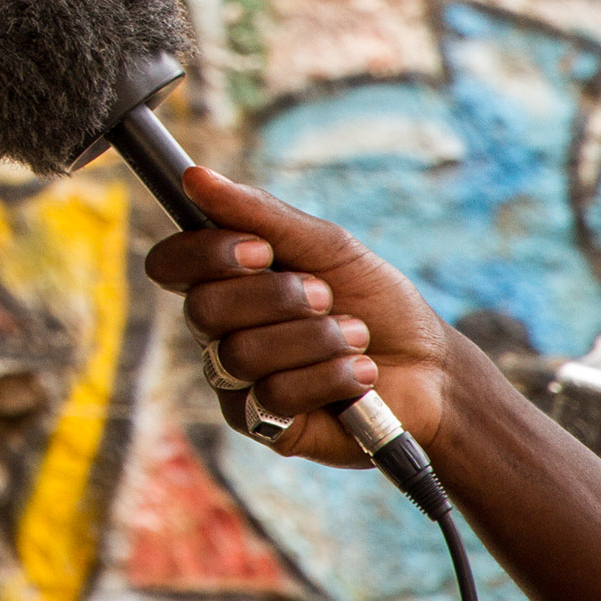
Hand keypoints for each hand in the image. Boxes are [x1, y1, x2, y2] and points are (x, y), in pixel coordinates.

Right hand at [142, 163, 466, 466]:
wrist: (430, 368)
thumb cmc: (375, 302)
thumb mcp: (326, 246)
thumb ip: (259, 213)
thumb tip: (195, 177)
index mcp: (226, 281)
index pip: (170, 264)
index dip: (205, 255)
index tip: (261, 250)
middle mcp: (220, 330)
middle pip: (203, 309)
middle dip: (277, 297)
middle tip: (324, 296)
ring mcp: (236, 380)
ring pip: (241, 353)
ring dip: (314, 338)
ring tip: (354, 337)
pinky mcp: (262, 423)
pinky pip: (272, 395)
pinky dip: (329, 376)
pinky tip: (358, 376)